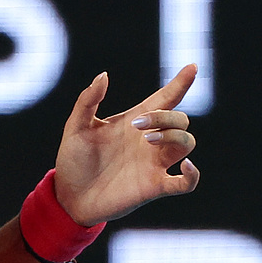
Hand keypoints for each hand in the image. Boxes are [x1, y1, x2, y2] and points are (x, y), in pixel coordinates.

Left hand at [53, 65, 201, 225]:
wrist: (69, 195)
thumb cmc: (73, 159)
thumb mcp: (76, 126)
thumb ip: (88, 100)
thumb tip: (103, 75)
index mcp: (135, 122)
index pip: (165, 98)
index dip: (180, 83)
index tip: (192, 66)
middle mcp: (149, 141)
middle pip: (180, 119)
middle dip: (165, 116)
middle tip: (138, 126)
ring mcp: (154, 163)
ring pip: (187, 142)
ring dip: (174, 136)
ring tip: (149, 140)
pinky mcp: (155, 187)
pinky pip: (186, 183)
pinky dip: (192, 175)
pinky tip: (185, 166)